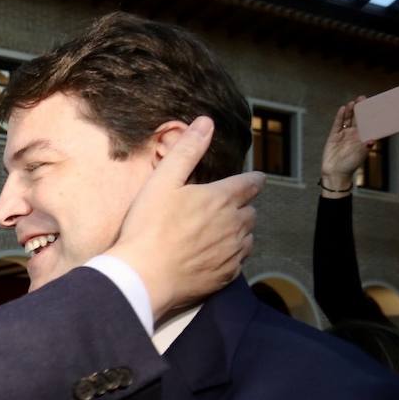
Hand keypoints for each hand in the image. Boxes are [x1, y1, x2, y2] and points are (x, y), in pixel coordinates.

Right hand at [109, 117, 262, 320]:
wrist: (144, 276)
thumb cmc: (148, 227)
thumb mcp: (162, 181)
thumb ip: (187, 151)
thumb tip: (206, 122)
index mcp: (221, 199)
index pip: (250, 184)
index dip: (253, 180)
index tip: (255, 180)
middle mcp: (234, 225)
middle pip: (251, 212)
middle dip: (242, 207)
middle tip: (225, 208)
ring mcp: (232, 253)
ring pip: (248, 238)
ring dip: (239, 233)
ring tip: (220, 233)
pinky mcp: (225, 277)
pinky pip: (238, 262)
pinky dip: (231, 256)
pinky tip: (214, 256)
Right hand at [320, 99, 368, 191]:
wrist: (335, 173)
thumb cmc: (351, 165)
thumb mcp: (361, 154)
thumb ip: (366, 145)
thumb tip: (373, 140)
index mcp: (363, 137)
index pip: (368, 122)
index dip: (370, 113)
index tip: (373, 104)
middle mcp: (354, 134)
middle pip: (357, 118)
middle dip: (360, 109)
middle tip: (363, 98)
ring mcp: (343, 135)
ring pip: (347, 119)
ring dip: (350, 111)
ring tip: (353, 102)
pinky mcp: (333, 136)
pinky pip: (337, 124)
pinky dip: (339, 117)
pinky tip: (342, 109)